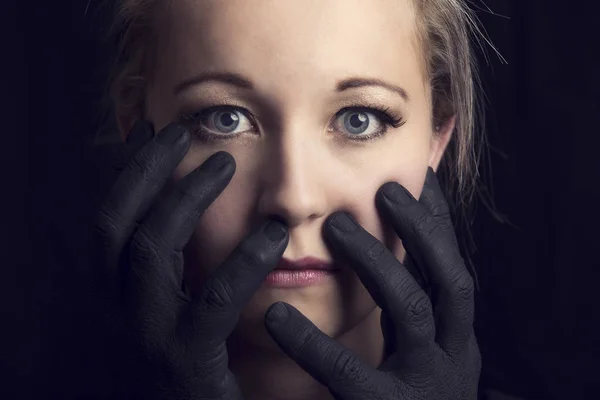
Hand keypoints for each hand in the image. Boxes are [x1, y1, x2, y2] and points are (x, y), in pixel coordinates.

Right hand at [91, 121, 288, 399]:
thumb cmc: (193, 360)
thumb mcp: (173, 308)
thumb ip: (177, 265)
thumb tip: (192, 210)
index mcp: (114, 294)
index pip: (110, 218)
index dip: (128, 171)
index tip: (152, 131)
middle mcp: (117, 310)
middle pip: (117, 222)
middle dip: (146, 170)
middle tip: (179, 131)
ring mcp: (147, 334)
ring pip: (152, 250)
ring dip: (186, 200)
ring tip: (225, 166)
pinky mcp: (187, 360)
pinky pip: (212, 300)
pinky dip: (241, 262)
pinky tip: (272, 237)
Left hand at [263, 168, 480, 399]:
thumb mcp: (420, 359)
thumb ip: (410, 315)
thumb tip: (386, 258)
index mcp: (457, 341)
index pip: (451, 268)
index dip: (439, 223)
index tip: (420, 177)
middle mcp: (455, 359)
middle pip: (450, 279)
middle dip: (423, 230)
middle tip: (388, 189)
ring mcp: (428, 388)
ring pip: (412, 309)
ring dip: (379, 262)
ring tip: (339, 229)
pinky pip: (349, 373)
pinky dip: (313, 343)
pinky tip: (276, 316)